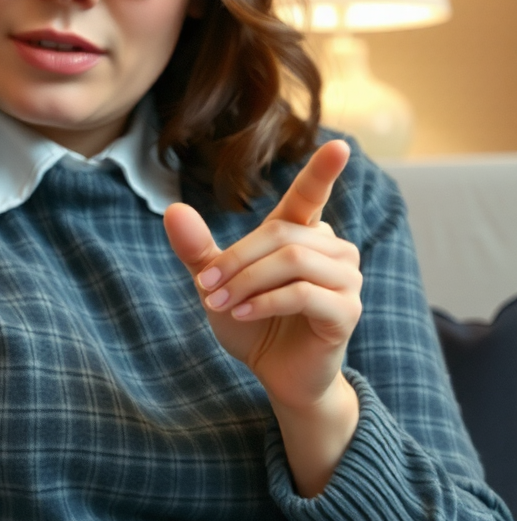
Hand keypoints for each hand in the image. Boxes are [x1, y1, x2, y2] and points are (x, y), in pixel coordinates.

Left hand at [163, 139, 361, 494]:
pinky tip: (243, 313)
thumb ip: (197, 249)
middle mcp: (332, 250)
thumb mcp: (217, 283)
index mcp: (302, 234)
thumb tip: (172, 210)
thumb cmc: (252, 322)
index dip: (323, 171)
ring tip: (219, 303)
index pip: (312, 195)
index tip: (340, 145)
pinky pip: (305, 294)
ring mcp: (347, 280)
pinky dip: (266, 301)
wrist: (276, 374)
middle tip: (204, 287)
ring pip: (293, 261)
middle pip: (281, 236)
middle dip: (236, 260)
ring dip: (247, 281)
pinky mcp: (348, 312)